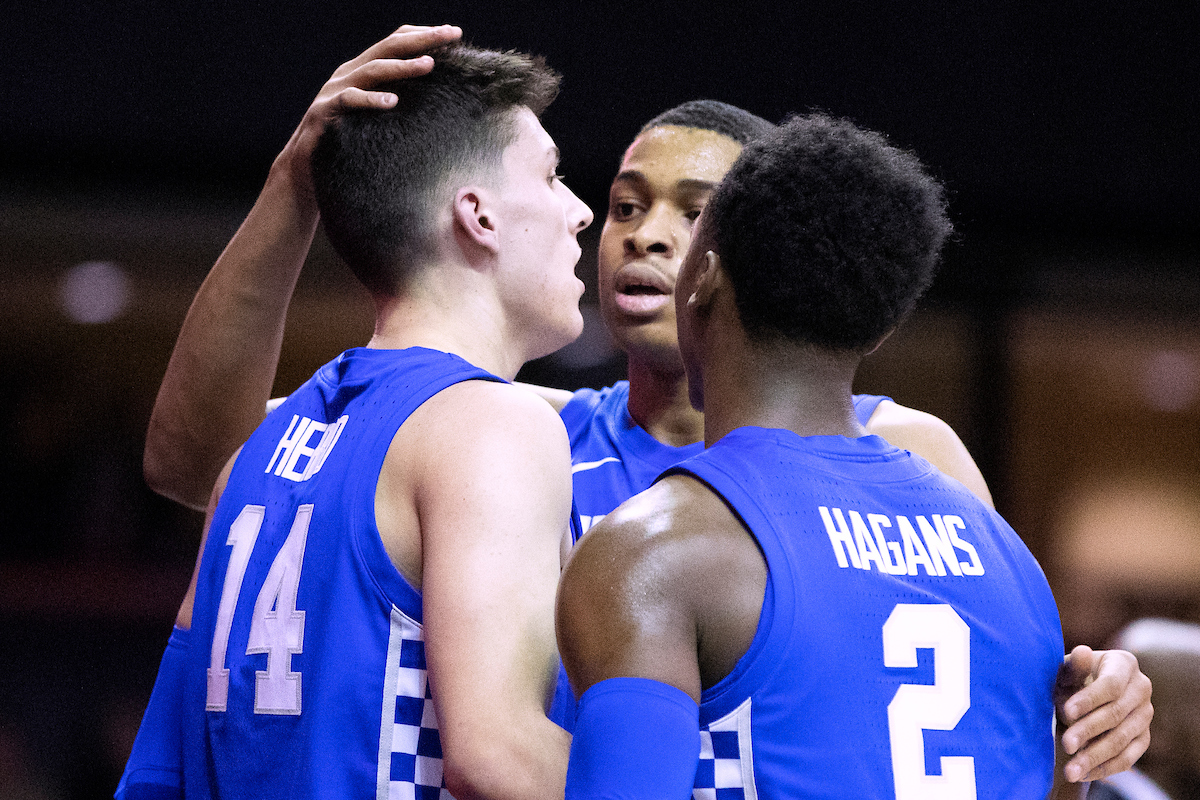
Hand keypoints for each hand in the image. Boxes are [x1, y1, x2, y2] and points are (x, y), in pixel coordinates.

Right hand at [275, 24, 462, 198]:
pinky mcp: (325, 112)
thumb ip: (398, 102)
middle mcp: (349, 74)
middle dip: (421, 39)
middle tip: (451, 35)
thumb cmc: (348, 145)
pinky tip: (392, 102)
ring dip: (401, 66)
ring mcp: (335, 91)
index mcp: (363, 72)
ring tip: (428, 65)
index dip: (423, 35)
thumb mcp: (377, 118)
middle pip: (387, 48)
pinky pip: (349, 101)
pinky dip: (370, 100)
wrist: (305, 170)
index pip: (394, 42)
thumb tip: (440, 100)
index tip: (455, 34)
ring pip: (371, 70)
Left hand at [1055, 645, 1152, 781]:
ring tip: (1071, 769)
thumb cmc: (1070, 680)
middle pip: (1116, 714)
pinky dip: (1104, 767)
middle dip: (1088, 730)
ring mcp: (1145, 714)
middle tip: (1065, 744)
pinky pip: (1127, 758)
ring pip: (1122, 739)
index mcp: (1124, 664)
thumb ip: (1074, 666)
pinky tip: (1083, 773)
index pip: (1110, 685)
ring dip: (1094, 756)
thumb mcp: (1067, 671)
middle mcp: (1141, 688)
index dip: (1089, 699)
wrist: (1080, 700)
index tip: (1066, 711)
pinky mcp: (1143, 738)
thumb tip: (1082, 651)